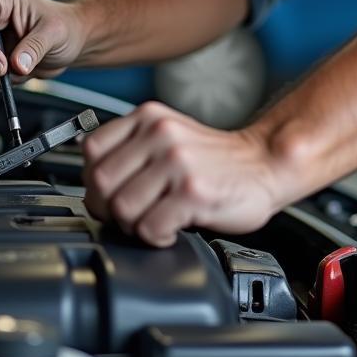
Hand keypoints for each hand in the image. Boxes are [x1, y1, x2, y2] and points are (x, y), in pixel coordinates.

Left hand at [82, 102, 284, 246]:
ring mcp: (177, 162)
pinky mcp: (193, 192)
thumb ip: (132, 147)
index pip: (91, 149)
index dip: (94, 179)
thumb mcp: (168, 136)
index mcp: (149, 118)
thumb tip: (91, 179)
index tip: (112, 192)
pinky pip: (150, 228)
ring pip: (121, 209)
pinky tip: (173, 229)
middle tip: (132, 215)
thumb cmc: (216, 160)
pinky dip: (157, 238)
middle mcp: (160, 134)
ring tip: (156, 220)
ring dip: (134, 226)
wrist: (266, 164)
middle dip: (109, 209)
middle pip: (100, 183)